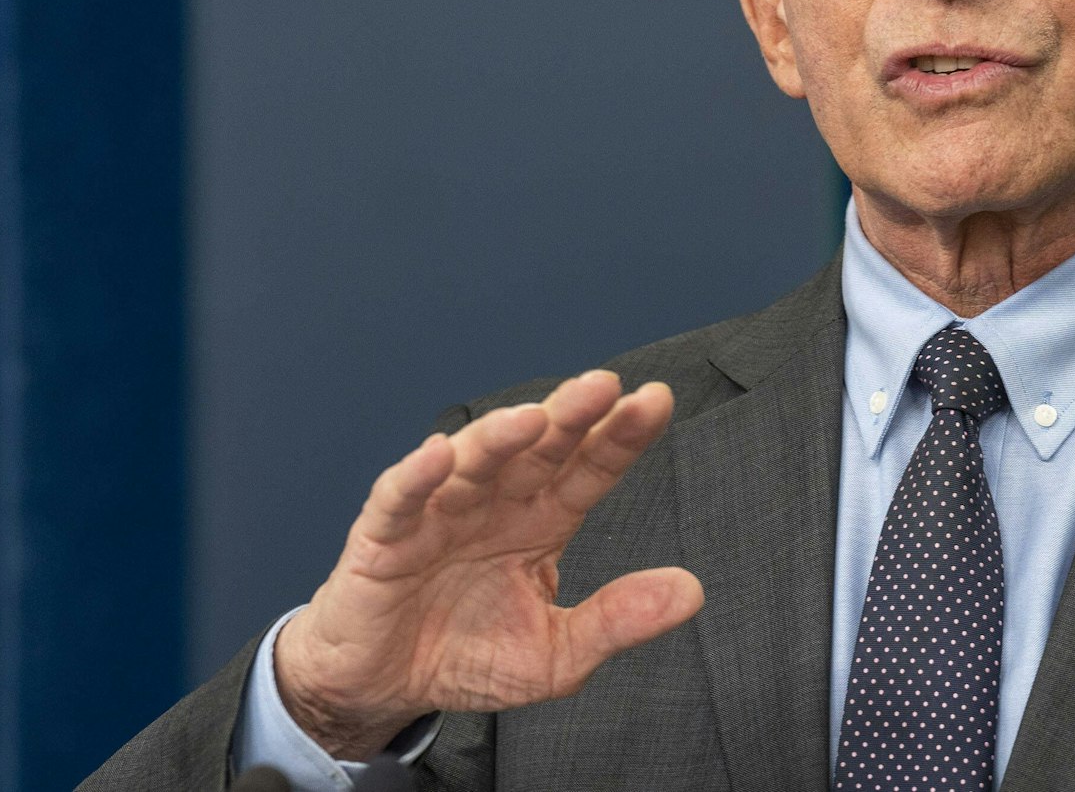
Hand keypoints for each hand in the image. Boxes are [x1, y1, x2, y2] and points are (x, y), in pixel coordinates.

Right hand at [272, 372, 703, 758]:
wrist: (383, 687)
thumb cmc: (466, 655)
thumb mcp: (556, 654)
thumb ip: (618, 620)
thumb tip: (691, 592)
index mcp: (542, 520)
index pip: (589, 468)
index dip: (620, 435)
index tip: (656, 401)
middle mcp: (495, 502)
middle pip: (539, 449)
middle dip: (571, 415)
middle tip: (604, 386)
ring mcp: (439, 512)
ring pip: (473, 461)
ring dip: (501, 436)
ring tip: (534, 419)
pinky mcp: (383, 537)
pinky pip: (399, 499)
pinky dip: (416, 477)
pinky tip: (438, 457)